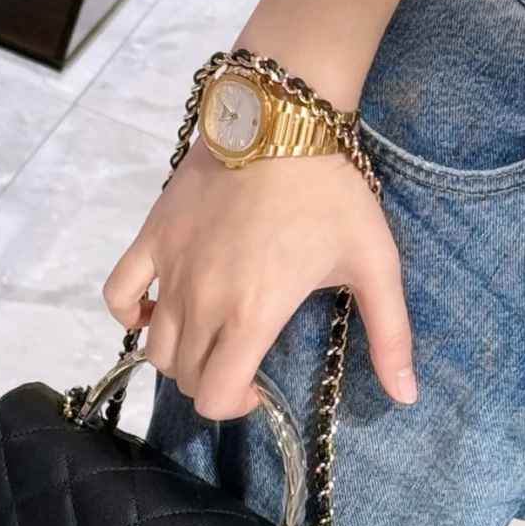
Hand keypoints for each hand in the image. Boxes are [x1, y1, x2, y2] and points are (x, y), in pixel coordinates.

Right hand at [102, 135, 415, 420]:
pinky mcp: (152, 238)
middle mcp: (203, 300)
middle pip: (184, 376)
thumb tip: (406, 396)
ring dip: (178, 355)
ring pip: (153, 346)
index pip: (214, 397)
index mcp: (253, 315)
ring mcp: (171, 269)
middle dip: (211, 381)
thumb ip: (391, 337)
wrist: (282, 119)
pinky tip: (157, 309)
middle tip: (239, 358)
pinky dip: (130, 313)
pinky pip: (118, 294)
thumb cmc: (331, 192)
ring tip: (208, 336)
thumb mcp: (375, 265)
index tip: (255, 388)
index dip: (233, 406)